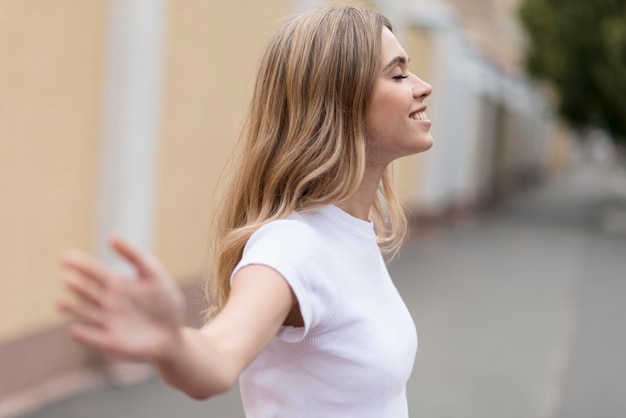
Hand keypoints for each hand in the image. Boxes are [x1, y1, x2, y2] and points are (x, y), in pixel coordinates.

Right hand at [58, 235, 185, 361]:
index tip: (64, 256)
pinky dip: (83, 334)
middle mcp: (108, 302)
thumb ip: (134, 255)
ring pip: (84, 314)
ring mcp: (107, 322)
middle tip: (67, 278)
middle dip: (76, 285)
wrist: (174, 334)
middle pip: (87, 291)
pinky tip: (74, 329)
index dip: (80, 264)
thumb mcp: (154, 273)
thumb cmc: (165, 302)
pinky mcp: (110, 342)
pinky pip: (92, 338)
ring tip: (59, 303)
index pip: (94, 271)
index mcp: (117, 284)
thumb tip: (111, 236)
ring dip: (72, 309)